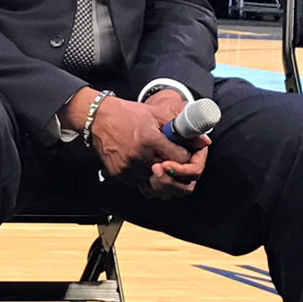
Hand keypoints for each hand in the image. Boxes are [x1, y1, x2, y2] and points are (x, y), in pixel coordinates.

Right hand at [62, 87, 191, 194]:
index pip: (180, 160)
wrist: (98, 119)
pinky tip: (146, 165)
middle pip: (170, 179)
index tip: (185, 153)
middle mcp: (139, 157)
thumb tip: (204, 141)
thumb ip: (181, 128)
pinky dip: (146, 178)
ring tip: (162, 168)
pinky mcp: (119, 174)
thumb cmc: (129, 114)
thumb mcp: (157, 114)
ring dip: (163, 180)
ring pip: (156, 187)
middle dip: (179, 175)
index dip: (187, 158)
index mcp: (150, 140)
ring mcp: (128, 168)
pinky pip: (140, 185)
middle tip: (178, 168)